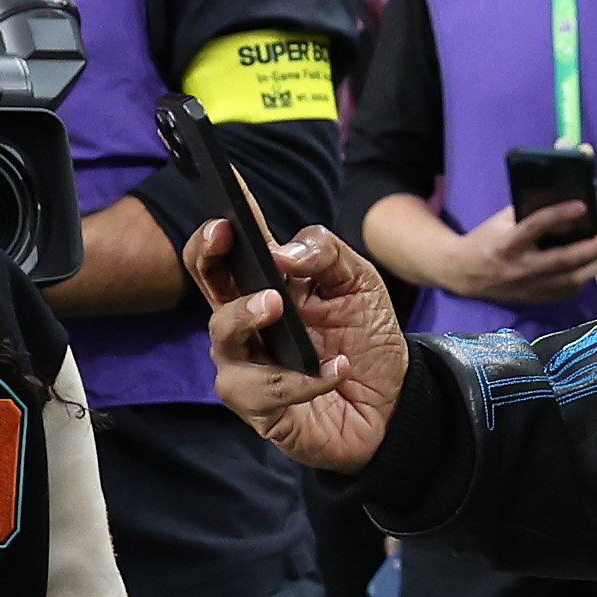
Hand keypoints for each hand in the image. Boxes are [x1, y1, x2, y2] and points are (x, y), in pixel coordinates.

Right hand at [185, 217, 409, 474]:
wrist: (391, 402)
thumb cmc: (365, 338)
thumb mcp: (359, 283)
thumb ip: (326, 254)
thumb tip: (282, 253)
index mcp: (266, 283)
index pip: (231, 247)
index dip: (219, 220)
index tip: (219, 189)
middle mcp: (246, 321)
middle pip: (205, 280)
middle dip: (206, 253)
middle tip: (225, 236)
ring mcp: (247, 363)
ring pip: (222, 336)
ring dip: (244, 315)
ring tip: (276, 305)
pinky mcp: (258, 407)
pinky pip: (262, 390)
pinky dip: (301, 380)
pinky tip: (336, 370)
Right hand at [439, 197, 596, 303]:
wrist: (464, 274)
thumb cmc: (486, 239)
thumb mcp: (501, 220)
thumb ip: (528, 212)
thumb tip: (563, 201)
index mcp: (508, 242)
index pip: (537, 226)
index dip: (560, 215)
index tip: (583, 205)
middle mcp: (520, 267)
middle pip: (563, 260)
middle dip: (592, 249)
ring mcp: (528, 287)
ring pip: (569, 280)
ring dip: (596, 267)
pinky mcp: (533, 298)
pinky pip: (565, 292)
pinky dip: (582, 280)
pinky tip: (594, 268)